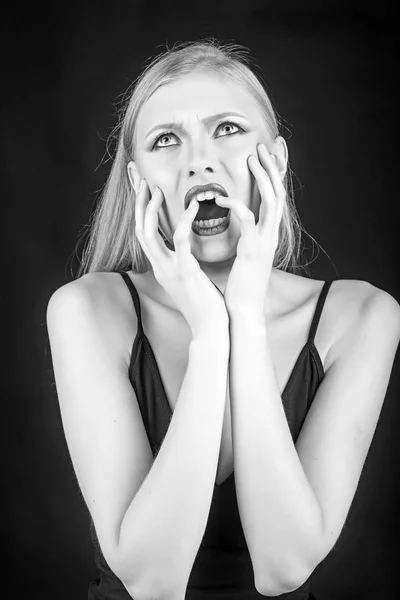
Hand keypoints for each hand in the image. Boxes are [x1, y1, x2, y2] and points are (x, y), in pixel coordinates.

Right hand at [134, 179, 228, 337]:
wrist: (210, 329)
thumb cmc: (205, 305)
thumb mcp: (189, 280)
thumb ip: (183, 263)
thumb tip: (186, 249)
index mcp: (161, 268)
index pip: (144, 234)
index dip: (141, 211)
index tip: (143, 190)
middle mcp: (159, 267)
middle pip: (138, 230)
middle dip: (137, 204)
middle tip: (140, 179)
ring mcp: (169, 270)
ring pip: (148, 234)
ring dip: (150, 209)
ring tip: (156, 189)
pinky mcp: (185, 272)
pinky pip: (180, 240)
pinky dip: (183, 221)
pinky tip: (193, 206)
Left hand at [215, 143, 284, 313]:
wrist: (244, 309)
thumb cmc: (241, 283)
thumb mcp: (246, 253)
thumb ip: (246, 234)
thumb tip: (240, 221)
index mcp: (267, 234)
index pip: (274, 198)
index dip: (274, 175)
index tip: (269, 154)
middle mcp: (271, 234)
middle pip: (278, 192)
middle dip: (272, 167)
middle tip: (264, 145)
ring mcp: (265, 241)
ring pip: (271, 201)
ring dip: (263, 177)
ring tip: (252, 158)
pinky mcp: (253, 250)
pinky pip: (248, 220)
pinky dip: (236, 206)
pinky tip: (221, 199)